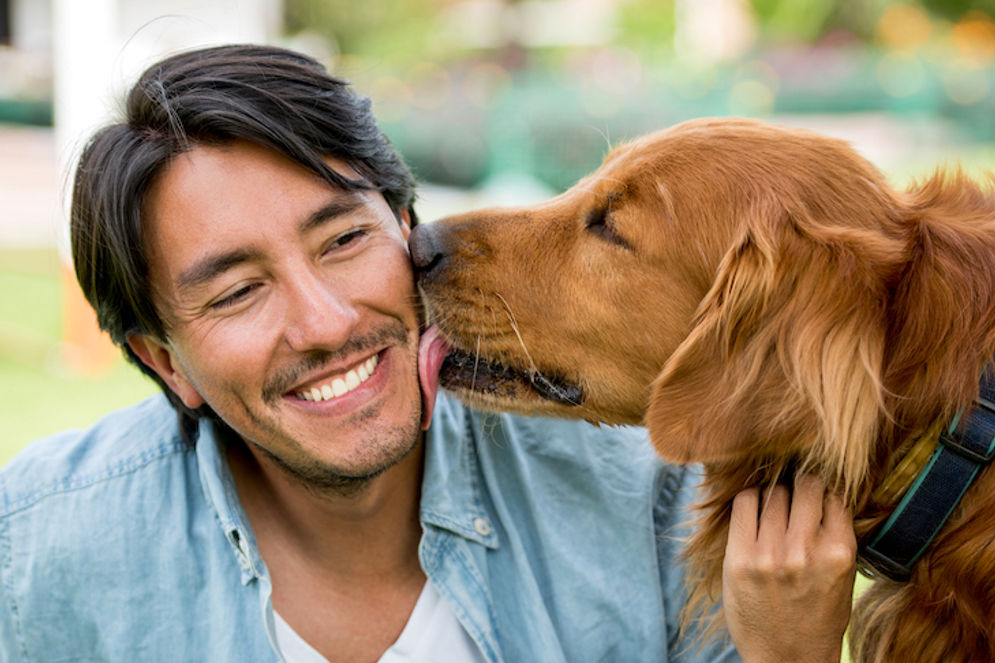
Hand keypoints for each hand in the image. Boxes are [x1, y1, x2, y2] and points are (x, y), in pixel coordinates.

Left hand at [723, 474, 856, 662]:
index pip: (833, 493)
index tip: (816, 495)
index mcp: (839, 553)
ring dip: (774, 494)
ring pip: (773, 491)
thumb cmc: (818, 615)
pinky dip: (750, 498)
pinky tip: (754, 511)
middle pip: (803, 485)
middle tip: (793, 499)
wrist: (788, 659)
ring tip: (774, 509)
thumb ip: (835, 534)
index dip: (824, 491)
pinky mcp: (739, 558)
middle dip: (800, 488)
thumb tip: (825, 488)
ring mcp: (770, 554)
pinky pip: (743, 502)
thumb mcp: (842, 576)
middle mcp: (805, 550)